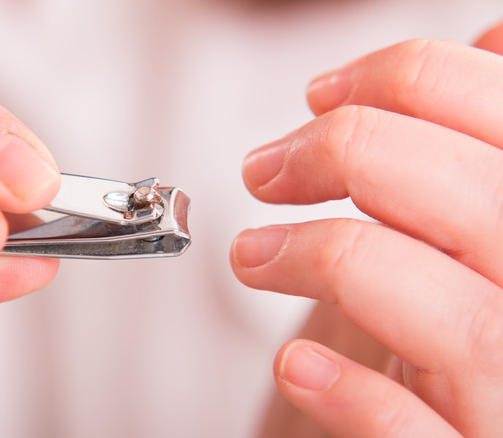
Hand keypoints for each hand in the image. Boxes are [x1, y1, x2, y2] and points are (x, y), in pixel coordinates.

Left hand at [231, 22, 502, 436]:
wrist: (467, 426)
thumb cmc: (466, 324)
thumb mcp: (481, 222)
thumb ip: (481, 150)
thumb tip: (492, 43)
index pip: (496, 101)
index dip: (393, 79)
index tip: (318, 98)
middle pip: (474, 193)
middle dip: (347, 152)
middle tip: (264, 169)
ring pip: (455, 317)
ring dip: (329, 261)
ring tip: (251, 255)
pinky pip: (420, 436)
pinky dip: (354, 397)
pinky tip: (297, 367)